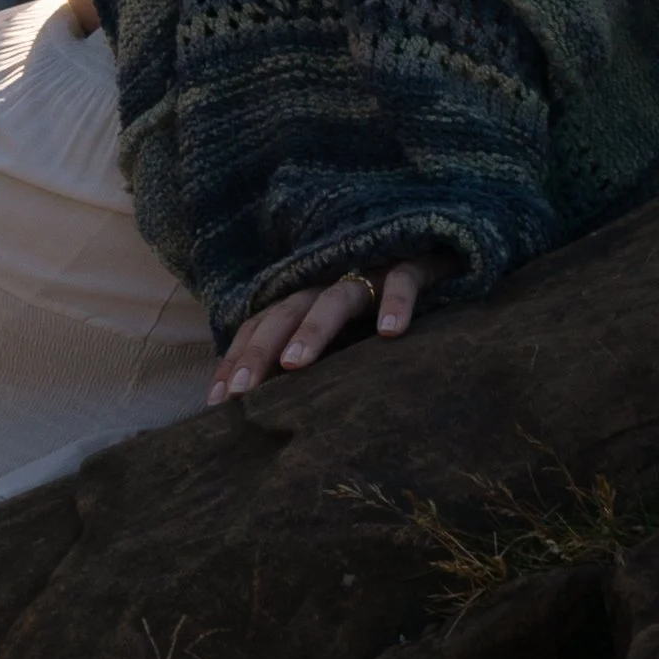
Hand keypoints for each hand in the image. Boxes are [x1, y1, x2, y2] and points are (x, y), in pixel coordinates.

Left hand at [206, 253, 450, 404]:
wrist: (441, 246)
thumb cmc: (387, 303)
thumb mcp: (346, 332)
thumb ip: (315, 358)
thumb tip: (277, 412)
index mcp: (310, 295)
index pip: (263, 322)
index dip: (237, 356)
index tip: (216, 402)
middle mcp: (331, 280)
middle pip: (286, 311)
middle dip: (260, 351)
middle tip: (241, 393)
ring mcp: (372, 268)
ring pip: (335, 297)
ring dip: (313, 329)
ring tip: (295, 364)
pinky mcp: (414, 263)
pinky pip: (403, 281)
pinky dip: (396, 304)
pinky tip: (391, 334)